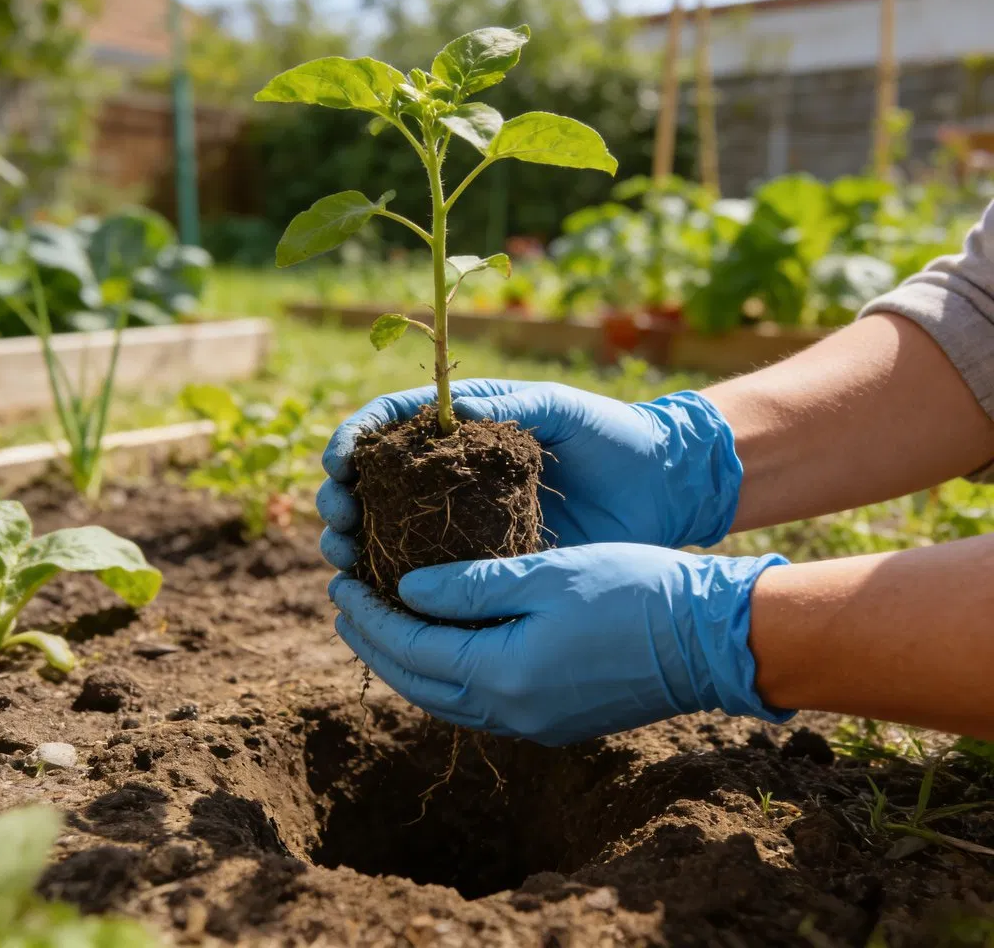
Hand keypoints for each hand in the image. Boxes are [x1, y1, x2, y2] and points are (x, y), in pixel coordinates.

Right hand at [316, 380, 742, 571]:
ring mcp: (466, 521)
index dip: (354, 440)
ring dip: (355, 539)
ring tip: (343, 552)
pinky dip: (395, 582)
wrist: (661, 488)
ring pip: (390, 531)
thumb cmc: (614, 435)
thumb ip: (510, 408)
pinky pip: (431, 574)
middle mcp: (454, 476)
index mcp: (465, 429)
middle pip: (374, 483)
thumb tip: (450, 416)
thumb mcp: (561, 409)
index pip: (390, 427)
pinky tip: (375, 590)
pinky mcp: (487, 562)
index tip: (337, 462)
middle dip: (342, 496)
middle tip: (338, 515)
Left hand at [330, 543, 791, 745]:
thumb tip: (407, 589)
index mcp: (503, 675)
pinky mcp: (556, 718)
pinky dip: (446, 675)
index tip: (341, 583)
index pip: (411, 649)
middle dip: (376, 644)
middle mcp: (512, 712)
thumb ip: (472, 585)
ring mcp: (536, 723)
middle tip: (345, 606)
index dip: (370, 616)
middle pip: (419, 683)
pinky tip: (442, 647)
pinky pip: (478, 702)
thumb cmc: (631, 592)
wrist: (707, 638)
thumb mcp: (545, 573)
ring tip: (381, 627)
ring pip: (446, 699)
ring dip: (407, 663)